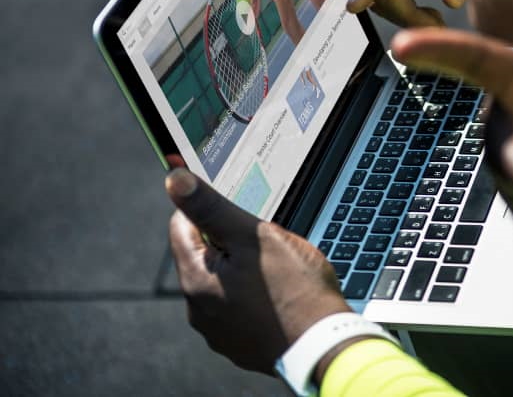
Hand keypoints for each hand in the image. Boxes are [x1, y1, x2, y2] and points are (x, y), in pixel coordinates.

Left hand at [165, 167, 350, 372]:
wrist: (324, 345)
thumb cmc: (295, 290)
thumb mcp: (254, 236)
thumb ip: (212, 208)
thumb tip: (175, 180)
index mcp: (196, 280)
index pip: (181, 226)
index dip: (209, 209)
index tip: (236, 208)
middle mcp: (198, 310)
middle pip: (204, 256)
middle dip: (231, 241)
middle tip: (266, 241)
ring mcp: (219, 332)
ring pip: (223, 282)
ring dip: (243, 270)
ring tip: (278, 271)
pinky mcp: (240, 344)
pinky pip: (239, 308)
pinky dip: (254, 297)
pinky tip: (280, 295)